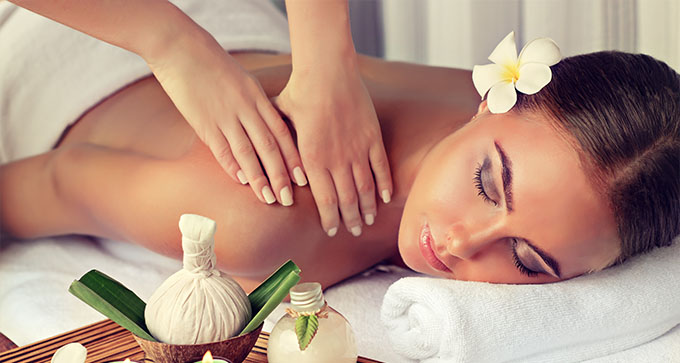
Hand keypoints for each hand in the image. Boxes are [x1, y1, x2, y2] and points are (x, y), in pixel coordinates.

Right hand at [145, 29, 305, 205]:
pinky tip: (241, 182)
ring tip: (269, 199)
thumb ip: (256, 105)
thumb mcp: (244, 81)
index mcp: (257, 98)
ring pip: (247, 152)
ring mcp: (224, 116)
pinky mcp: (203, 122)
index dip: (294, 157)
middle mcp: (245, 108)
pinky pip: (221, 148)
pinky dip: (232, 166)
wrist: (181, 48)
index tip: (303, 178)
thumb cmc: (213, 65)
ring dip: (259, 178)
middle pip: (269, 147)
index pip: (281, 133)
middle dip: (281, 175)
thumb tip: (267, 129)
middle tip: (289, 198)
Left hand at [273, 60, 392, 236]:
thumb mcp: (281, 121)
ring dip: (368, 207)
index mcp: (312, 159)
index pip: (324, 200)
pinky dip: (384, 184)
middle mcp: (336, 160)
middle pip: (347, 199)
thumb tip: (272, 160)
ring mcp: (357, 149)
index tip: (333, 230)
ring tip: (368, 220)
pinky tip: (385, 198)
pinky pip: (381, 167)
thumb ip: (281, 144)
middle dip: (350, 219)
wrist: (326, 70)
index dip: (330, 218)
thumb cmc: (300, 92)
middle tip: (353, 231)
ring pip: (365, 187)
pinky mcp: (372, 137)